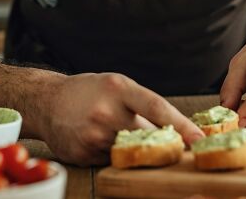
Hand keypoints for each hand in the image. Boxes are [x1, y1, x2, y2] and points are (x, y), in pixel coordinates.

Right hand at [39, 72, 204, 165]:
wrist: (46, 101)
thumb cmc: (88, 91)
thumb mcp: (117, 85)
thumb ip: (142, 103)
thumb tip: (176, 129)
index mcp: (119, 89)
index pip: (158, 108)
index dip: (182, 125)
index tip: (199, 139)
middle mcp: (106, 112)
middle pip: (146, 135)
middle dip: (158, 140)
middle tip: (164, 142)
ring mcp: (94, 136)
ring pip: (129, 150)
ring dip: (130, 145)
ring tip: (112, 129)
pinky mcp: (84, 154)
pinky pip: (110, 160)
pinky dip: (111, 153)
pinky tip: (98, 137)